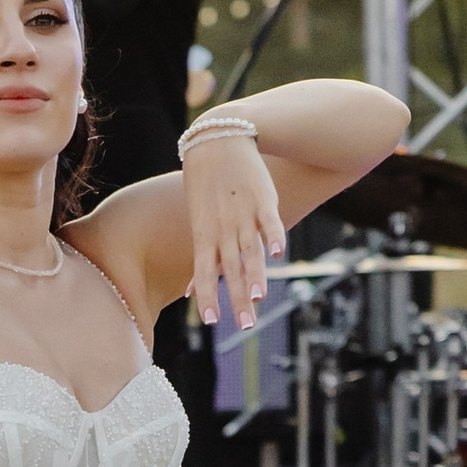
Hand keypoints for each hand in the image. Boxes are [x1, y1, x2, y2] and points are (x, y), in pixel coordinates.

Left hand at [184, 133, 284, 331]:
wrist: (217, 140)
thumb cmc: (206, 186)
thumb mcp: (198, 223)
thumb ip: (200, 260)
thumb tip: (188, 292)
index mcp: (205, 236)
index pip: (205, 273)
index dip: (208, 296)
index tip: (212, 321)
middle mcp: (223, 229)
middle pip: (231, 270)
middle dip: (237, 299)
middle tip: (245, 326)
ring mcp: (242, 214)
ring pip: (249, 250)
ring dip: (255, 275)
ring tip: (259, 298)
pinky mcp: (262, 199)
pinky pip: (269, 221)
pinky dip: (274, 236)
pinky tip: (278, 253)